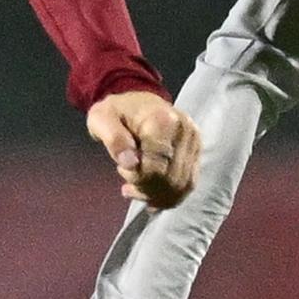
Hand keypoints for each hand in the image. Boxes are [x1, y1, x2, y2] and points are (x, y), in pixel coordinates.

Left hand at [86, 91, 201, 208]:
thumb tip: (129, 163)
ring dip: (156, 195)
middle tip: (127, 177)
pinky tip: (150, 194)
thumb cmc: (117, 111)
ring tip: (136, 186)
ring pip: (180, 186)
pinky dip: (168, 195)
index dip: (137, 177)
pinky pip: (187, 184)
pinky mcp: (196, 152)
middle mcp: (185, 131)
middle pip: (170, 179)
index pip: (155, 167)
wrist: (137, 102)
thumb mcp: (102, 119)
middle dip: (146, 187)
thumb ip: (113, 139)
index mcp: (163, 120)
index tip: (122, 169)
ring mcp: (194, 143)